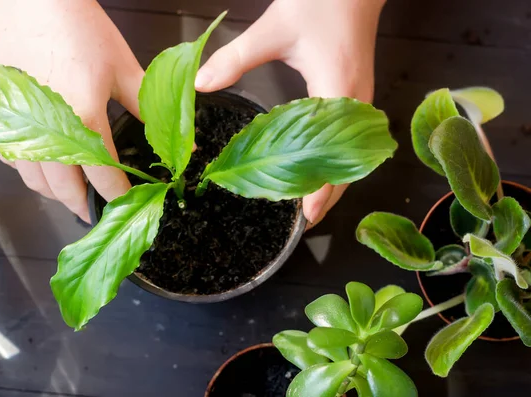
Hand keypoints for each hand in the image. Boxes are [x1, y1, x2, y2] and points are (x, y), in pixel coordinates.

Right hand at [0, 0, 142, 221]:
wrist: (32, 0)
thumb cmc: (81, 30)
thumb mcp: (124, 70)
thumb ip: (152, 110)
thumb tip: (185, 140)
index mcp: (84, 121)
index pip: (104, 178)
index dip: (118, 196)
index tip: (128, 205)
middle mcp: (48, 133)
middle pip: (63, 190)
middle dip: (82, 205)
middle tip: (96, 210)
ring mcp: (18, 127)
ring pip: (34, 180)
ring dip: (55, 193)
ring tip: (72, 193)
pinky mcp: (0, 117)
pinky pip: (12, 159)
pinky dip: (30, 171)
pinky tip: (44, 166)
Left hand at [195, 0, 385, 226]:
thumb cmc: (320, 2)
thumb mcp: (273, 30)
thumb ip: (235, 58)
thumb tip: (201, 84)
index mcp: (339, 91)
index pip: (335, 155)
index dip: (322, 189)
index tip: (306, 216)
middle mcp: (357, 104)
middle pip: (351, 164)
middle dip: (330, 194)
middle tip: (305, 221)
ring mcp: (362, 102)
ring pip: (354, 155)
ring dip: (335, 180)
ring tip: (311, 203)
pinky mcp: (358, 96)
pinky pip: (351, 140)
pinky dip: (337, 160)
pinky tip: (319, 169)